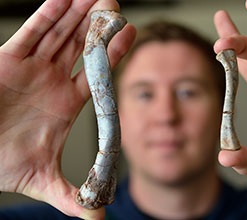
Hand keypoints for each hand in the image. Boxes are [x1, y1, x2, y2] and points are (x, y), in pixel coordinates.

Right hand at [0, 0, 134, 217]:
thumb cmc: (2, 162)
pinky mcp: (7, 60)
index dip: (113, 54)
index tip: (132, 34)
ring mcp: (31, 68)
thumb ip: (72, 196)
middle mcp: (52, 81)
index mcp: (66, 103)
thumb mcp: (42, 180)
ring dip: (78, 16)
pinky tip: (64, 1)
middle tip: (117, 9)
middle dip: (99, 28)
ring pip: (59, 35)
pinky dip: (46, 16)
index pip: (96, 74)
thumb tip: (98, 217)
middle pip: (82, 48)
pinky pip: (29, 33)